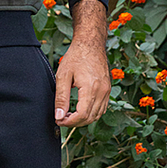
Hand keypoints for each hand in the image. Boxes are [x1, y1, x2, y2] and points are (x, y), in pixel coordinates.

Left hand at [55, 0, 109, 126]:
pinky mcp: (107, 89)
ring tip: (69, 116)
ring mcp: (107, 91)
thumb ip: (61, 98)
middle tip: (61, 119)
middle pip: (90, 118)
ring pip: (97, 115)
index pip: (82, 115)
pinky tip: (79, 110)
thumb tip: (59, 116)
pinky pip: (102, 108)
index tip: (59, 120)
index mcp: (91, 88)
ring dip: (83, 120)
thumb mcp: (63, 76)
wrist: (90, 44)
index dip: (70, 122)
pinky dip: (91, 113)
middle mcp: (102, 91)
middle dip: (75, 123)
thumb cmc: (76, 57)